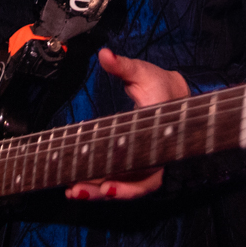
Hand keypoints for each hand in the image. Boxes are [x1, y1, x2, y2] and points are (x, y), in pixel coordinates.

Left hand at [65, 48, 189, 201]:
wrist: (172, 94)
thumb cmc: (158, 84)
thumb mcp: (141, 72)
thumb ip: (123, 66)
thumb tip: (105, 54)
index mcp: (162, 133)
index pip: (149, 164)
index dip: (131, 182)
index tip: (106, 185)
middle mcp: (159, 152)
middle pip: (139, 184)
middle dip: (108, 192)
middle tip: (76, 190)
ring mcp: (150, 160)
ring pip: (131, 187)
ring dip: (101, 192)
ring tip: (73, 191)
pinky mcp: (140, 162)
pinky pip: (124, 180)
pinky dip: (103, 185)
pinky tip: (79, 186)